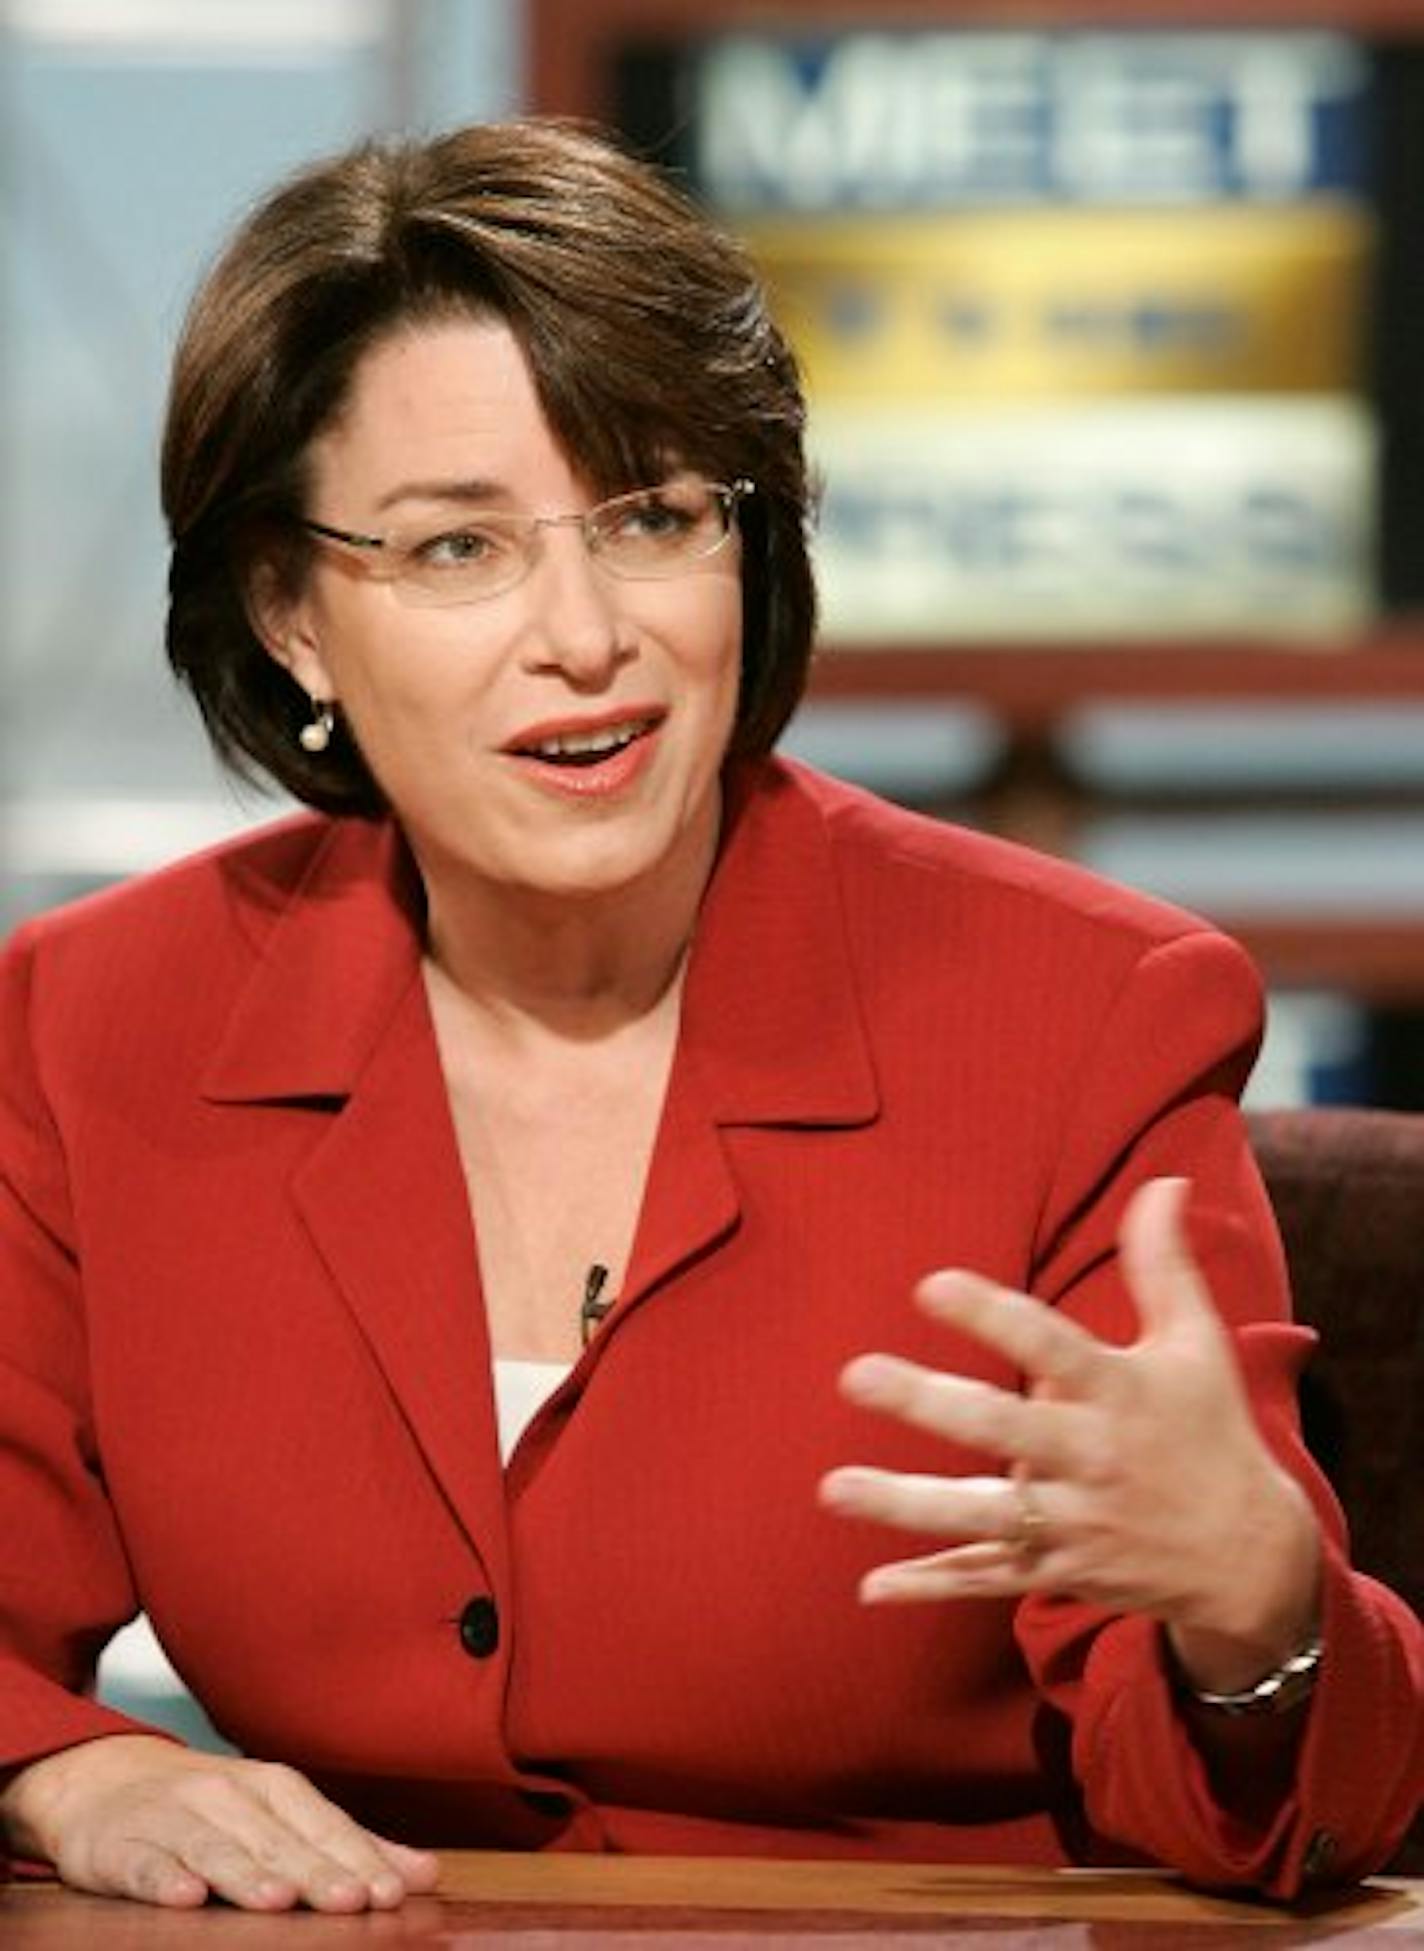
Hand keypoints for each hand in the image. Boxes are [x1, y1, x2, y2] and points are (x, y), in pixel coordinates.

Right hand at [0, 1734, 439, 1909]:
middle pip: (276, 1839)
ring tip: (277, 1900)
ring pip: (213, 1848)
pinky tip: (184, 1896)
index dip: (355, 1857)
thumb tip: (425, 1874)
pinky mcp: (118, 1845)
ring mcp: (170, 1818)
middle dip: (314, 1870)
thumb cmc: (208, 1807)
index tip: (389, 1892)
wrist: (103, 1780)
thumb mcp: (279, 1816)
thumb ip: (347, 1846)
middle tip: (350, 1901)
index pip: (321, 1824)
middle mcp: (224, 1796)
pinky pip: (143, 1863)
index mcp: (270, 1788)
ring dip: (246, 1874)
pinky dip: (163, 1878)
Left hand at [819, 1177, 1321, 1691]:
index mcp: (1120, 1394)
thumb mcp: (1195, 1342)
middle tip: (853, 1374)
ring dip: (905, 1505)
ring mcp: (1072, 1523)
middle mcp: (1091, 1460)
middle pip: (1000, 1431)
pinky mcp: (1058, 1572)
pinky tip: (870, 1587)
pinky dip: (930, 1583)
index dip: (992, 1316)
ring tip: (832, 1487)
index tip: (929, 1285)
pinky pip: (986, 1578)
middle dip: (927, 1404)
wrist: (1250, 1557)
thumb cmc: (1211, 1429)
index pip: (1050, 1347)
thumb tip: (1162, 1181)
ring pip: (978, 1516)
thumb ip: (1163, 1263)